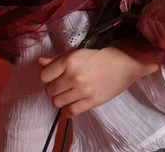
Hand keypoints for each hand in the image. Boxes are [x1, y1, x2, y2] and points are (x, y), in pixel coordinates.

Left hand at [37, 46, 158, 117]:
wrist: (125, 62)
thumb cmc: (102, 54)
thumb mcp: (79, 52)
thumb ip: (58, 59)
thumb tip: (40, 62)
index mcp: (70, 60)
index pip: (44, 75)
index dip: (49, 75)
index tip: (56, 74)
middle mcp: (74, 75)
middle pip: (49, 90)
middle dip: (55, 87)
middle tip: (65, 83)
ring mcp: (82, 90)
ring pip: (57, 102)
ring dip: (61, 98)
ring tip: (70, 92)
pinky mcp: (91, 102)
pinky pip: (69, 112)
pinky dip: (69, 109)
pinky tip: (74, 102)